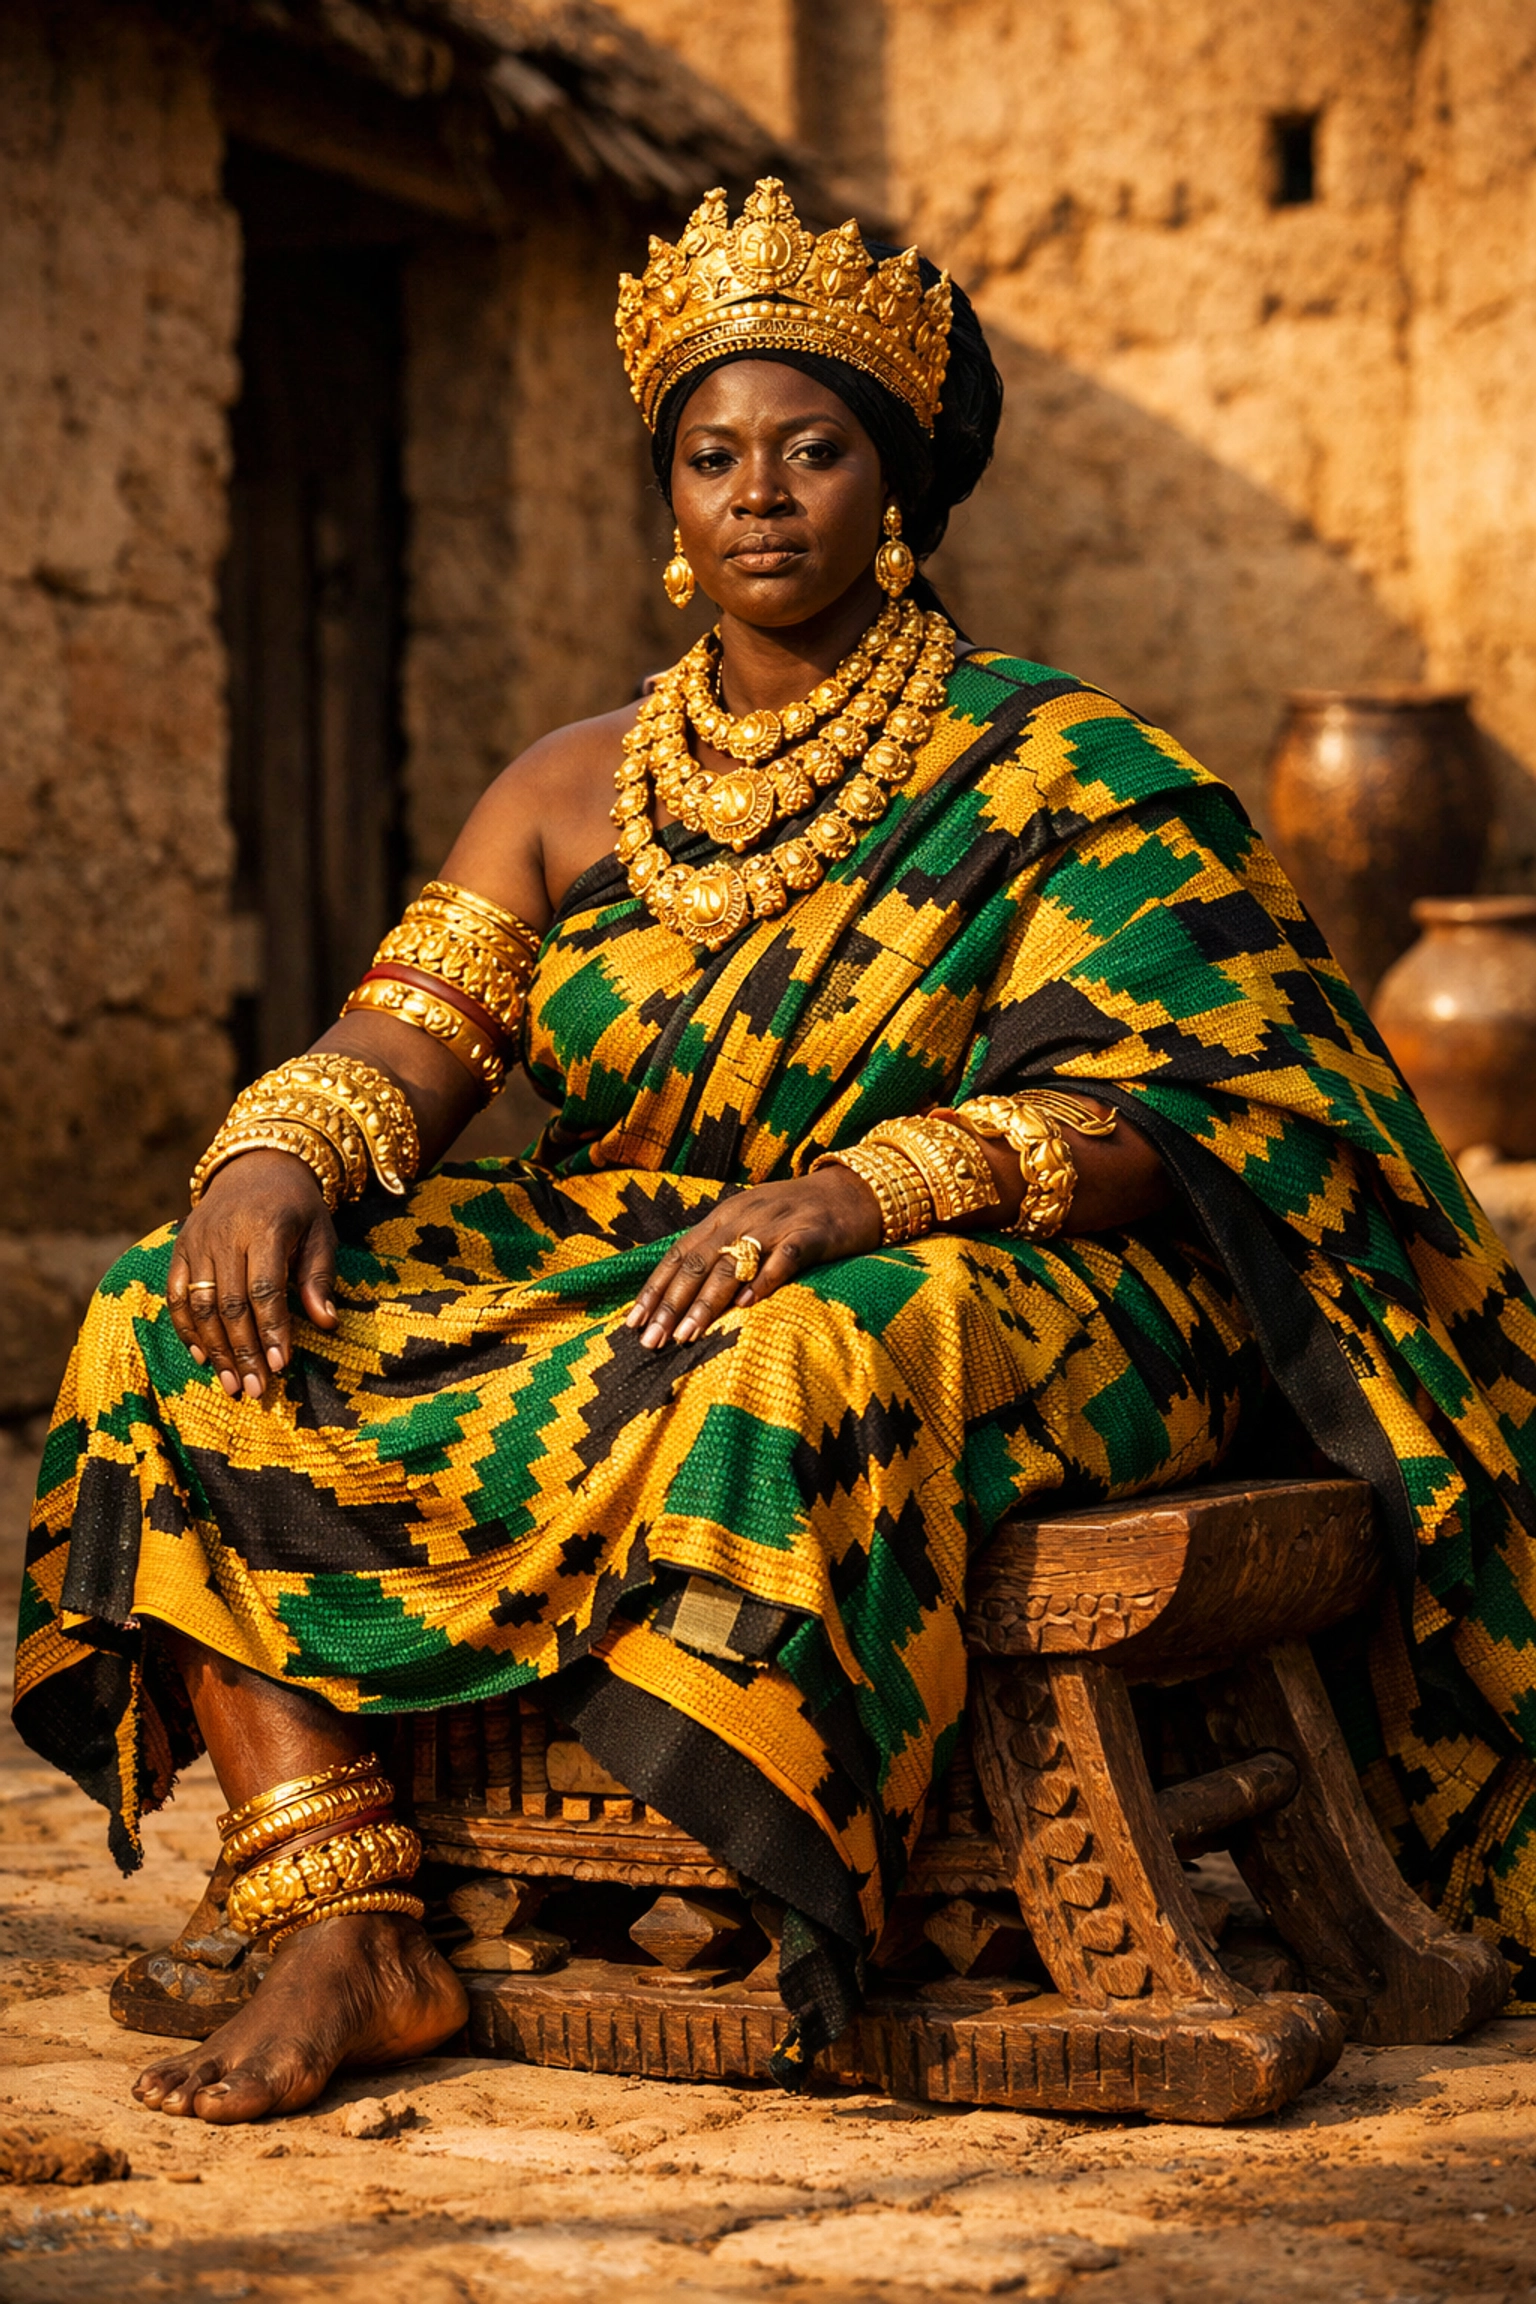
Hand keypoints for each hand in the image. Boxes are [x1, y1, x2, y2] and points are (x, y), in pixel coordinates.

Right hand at [166, 1151, 338, 1399]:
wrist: (256, 1164)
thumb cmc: (297, 1207)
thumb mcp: (320, 1232)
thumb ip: (319, 1276)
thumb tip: (326, 1323)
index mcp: (264, 1227)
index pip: (264, 1288)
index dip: (271, 1329)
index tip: (281, 1364)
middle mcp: (224, 1234)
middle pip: (229, 1304)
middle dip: (244, 1351)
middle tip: (257, 1389)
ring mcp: (197, 1241)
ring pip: (200, 1305)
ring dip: (215, 1349)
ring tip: (233, 1383)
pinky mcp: (180, 1248)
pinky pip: (176, 1295)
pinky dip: (186, 1329)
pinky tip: (202, 1357)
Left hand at [625, 1168, 880, 1349]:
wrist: (856, 1191)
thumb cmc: (798, 1216)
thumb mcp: (752, 1224)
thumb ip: (721, 1249)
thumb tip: (683, 1292)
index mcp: (723, 1217)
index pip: (679, 1254)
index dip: (655, 1288)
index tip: (634, 1323)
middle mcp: (742, 1217)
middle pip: (698, 1263)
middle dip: (671, 1304)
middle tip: (652, 1341)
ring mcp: (776, 1225)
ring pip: (732, 1265)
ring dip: (706, 1303)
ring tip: (686, 1335)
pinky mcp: (810, 1234)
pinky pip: (783, 1259)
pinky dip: (763, 1280)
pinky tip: (746, 1305)